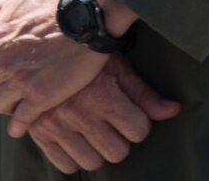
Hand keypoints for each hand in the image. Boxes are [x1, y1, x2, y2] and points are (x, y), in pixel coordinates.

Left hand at [0, 0, 106, 127]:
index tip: (2, 69)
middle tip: (14, 85)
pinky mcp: (40, 97)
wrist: (87, 14)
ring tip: (18, 104)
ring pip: (0, 104)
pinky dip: (18, 126)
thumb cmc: (52, 1)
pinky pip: (20, 119)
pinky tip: (19, 128)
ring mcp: (20, 81)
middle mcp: (1, 62)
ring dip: (7, 105)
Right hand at [26, 56, 180, 174]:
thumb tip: (174, 110)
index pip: (138, 131)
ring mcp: (59, 126)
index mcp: (103, 96)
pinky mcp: (40, 133)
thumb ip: (143, 93)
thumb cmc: (83, 53)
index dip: (137, 123)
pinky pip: (65, 165)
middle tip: (110, 123)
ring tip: (93, 131)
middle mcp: (81, 115)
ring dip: (96, 150)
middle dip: (118, 139)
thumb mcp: (116, 66)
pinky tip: (75, 138)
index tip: (129, 114)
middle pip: (117, 152)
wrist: (35, 43)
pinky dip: (72, 156)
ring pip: (93, 162)